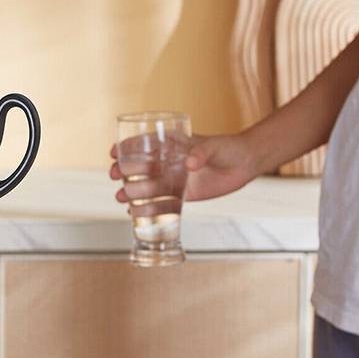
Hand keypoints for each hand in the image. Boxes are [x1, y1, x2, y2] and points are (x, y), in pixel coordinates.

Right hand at [109, 133, 256, 204]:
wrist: (244, 164)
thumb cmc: (227, 148)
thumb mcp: (213, 147)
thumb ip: (201, 154)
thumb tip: (190, 164)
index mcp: (171, 146)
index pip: (143, 144)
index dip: (126, 148)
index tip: (114, 152)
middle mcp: (168, 163)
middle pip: (140, 168)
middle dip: (124, 171)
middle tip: (115, 175)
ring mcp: (174, 180)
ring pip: (147, 188)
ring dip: (132, 192)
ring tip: (121, 197)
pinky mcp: (182, 196)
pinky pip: (162, 204)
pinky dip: (149, 209)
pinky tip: (135, 213)